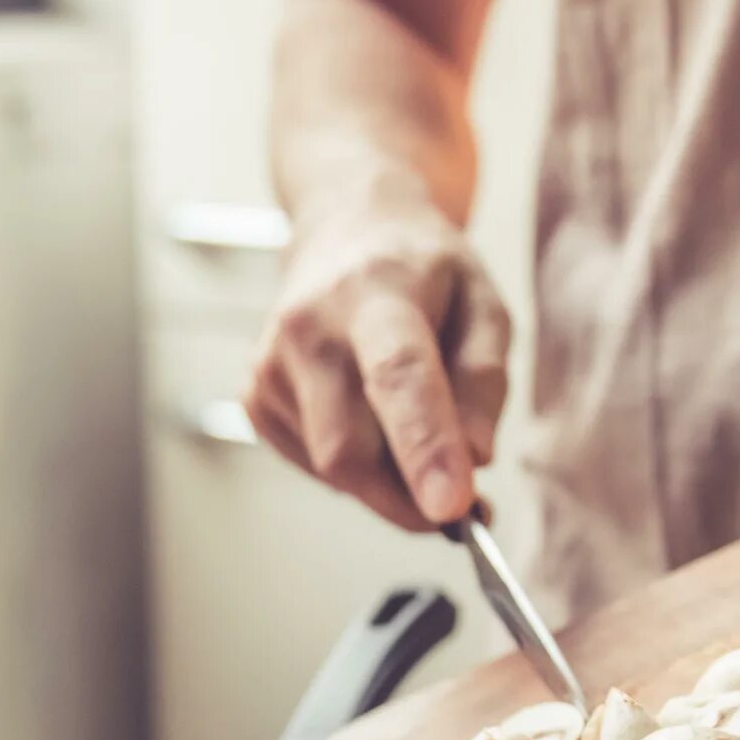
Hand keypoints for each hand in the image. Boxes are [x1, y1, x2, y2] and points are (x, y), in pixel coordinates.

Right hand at [247, 200, 510, 529]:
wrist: (344, 232)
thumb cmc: (423, 273)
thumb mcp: (484, 304)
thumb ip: (484, 380)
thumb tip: (475, 459)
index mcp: (375, 294)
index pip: (397, 375)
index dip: (425, 446)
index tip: (453, 507)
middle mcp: (308, 328)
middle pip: (351, 450)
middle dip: (409, 498)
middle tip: (462, 504)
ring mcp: (270, 366)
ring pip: (335, 470)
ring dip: (388, 478)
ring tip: (413, 429)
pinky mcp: (255, 398)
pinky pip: (316, 466)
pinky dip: (357, 467)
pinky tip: (368, 416)